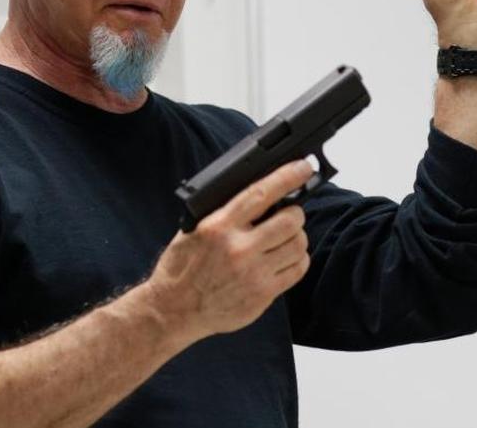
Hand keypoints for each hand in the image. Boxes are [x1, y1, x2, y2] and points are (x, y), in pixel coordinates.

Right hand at [143, 160, 313, 342]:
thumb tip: (259, 197)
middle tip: (289, 214)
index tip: (302, 167)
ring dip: (296, 237)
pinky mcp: (263, 294)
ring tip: (284, 239)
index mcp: (218, 226)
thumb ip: (225, 213)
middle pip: (290, 220)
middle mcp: (238, 248)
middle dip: (295, 213)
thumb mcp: (194, 230)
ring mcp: (253, 273)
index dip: (286, 177)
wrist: (174, 309)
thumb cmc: (181, 268)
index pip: (261, 194)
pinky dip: (297, 260)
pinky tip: (284, 258)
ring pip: (298, 245)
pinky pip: (297, 270)